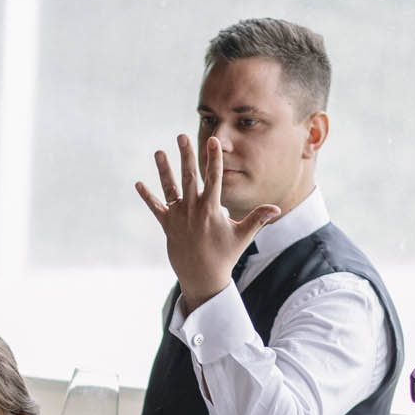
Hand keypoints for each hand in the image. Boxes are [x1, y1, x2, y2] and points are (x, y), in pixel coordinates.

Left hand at [135, 134, 279, 304]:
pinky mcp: (167, 226)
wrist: (203, 278)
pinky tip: (138, 184)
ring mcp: (178, 217)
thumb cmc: (225, 256)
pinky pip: (156, 208)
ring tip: (158, 152)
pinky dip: (147, 196)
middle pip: (189, 176)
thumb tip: (276, 208)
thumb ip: (258, 219)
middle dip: (186, 155)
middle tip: (182, 136)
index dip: (213, 158)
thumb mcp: (242, 236)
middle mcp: (192, 210)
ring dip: (164, 170)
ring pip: (170, 188)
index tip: (212, 141)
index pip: (213, 178)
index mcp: (211, 209)